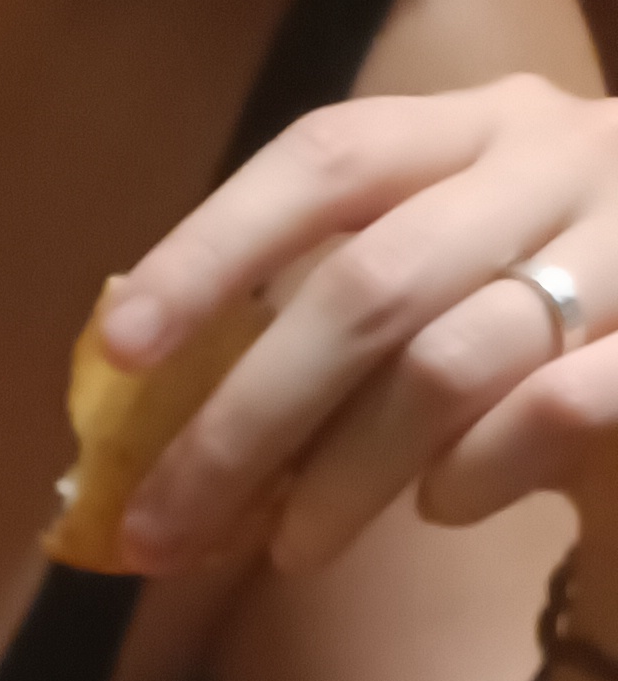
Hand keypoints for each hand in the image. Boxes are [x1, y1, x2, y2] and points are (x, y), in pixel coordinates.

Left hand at [101, 75, 617, 572]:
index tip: (117, 349)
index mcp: (482, 130)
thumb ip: (326, 324)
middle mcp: (562, 161)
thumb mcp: (436, 294)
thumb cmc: (537, 345)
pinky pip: (542, 418)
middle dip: (244, 422)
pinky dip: (466, 480)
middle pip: (369, 284)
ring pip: (446, 366)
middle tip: (159, 530)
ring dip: (341, 478)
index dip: (212, 250)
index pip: (329, 159)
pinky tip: (441, 510)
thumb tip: (156, 422)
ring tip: (290, 550)